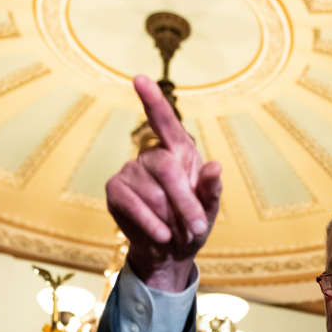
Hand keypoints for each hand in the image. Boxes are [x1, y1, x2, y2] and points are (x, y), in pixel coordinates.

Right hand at [105, 75, 221, 290]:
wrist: (169, 253)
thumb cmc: (191, 225)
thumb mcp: (209, 210)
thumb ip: (212, 190)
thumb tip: (215, 167)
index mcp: (180, 152)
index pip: (166, 122)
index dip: (154, 101)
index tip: (139, 78)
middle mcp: (153, 155)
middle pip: (166, 167)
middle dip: (185, 201)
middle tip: (198, 228)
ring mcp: (131, 171)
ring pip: (152, 192)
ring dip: (170, 218)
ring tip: (176, 232)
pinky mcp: (115, 189)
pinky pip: (133, 204)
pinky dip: (150, 223)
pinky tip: (160, 235)